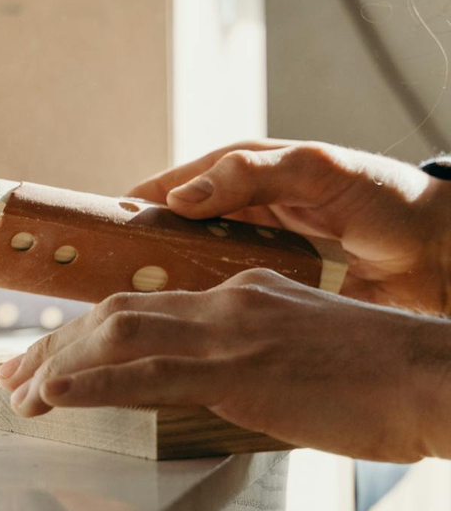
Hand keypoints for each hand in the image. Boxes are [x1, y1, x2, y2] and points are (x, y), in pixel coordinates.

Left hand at [0, 270, 450, 461]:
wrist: (437, 376)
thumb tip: (215, 387)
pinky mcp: (240, 371)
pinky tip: (54, 395)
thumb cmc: (381, 381)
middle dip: (53, 346)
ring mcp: (230, 334)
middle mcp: (225, 303)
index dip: (83, 333)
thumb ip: (249, 362)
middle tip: (10, 374)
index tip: (47, 358)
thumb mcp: (301, 358)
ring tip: (17, 393)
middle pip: (114, 314)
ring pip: (118, 337)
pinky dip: (92, 383)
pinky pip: (148, 375)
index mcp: (238, 296)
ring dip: (57, 365)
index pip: (141, 307)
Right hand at [128, 139, 450, 313]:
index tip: (93, 237)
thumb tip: (180, 198)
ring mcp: (246, 257)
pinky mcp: (262, 295)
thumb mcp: (318, 171)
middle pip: (163, 238)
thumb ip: (251, 175)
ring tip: (115, 322)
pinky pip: (211, 306)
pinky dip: (187, 320)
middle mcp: (234, 216)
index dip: (127, 212)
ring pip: (181, 276)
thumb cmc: (386, 199)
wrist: (437, 253)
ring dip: (152, 297)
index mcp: (240, 175)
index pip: (166, 190)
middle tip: (98, 286)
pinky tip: (166, 339)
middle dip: (129, 262)